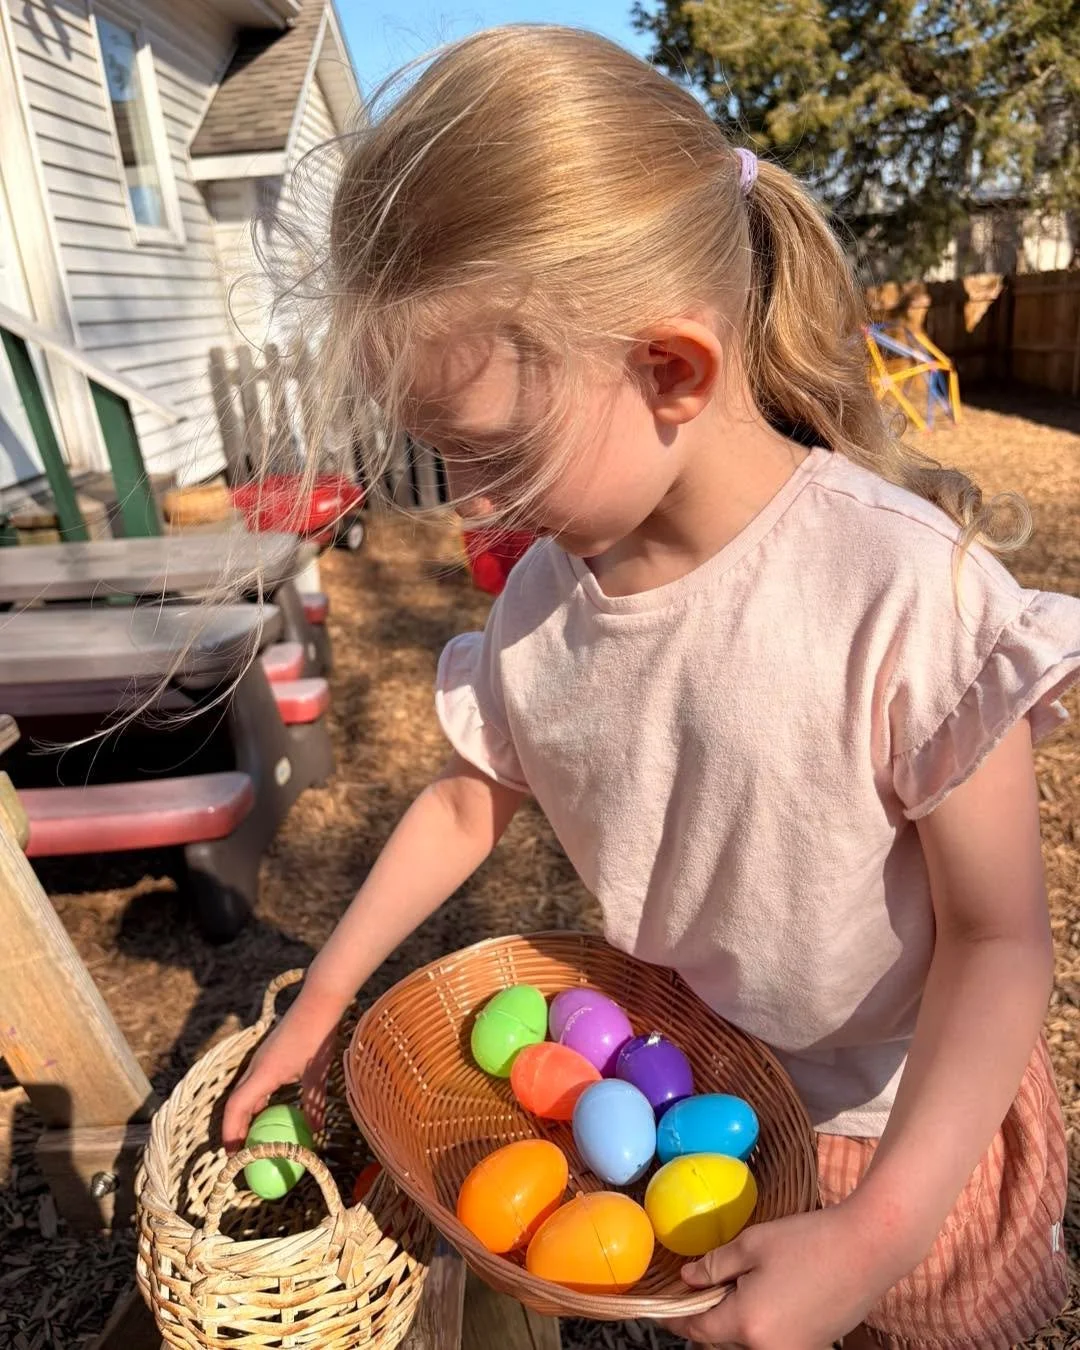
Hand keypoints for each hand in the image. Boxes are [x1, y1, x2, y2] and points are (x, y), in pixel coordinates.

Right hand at [222, 1007, 336, 1150]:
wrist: (318, 1002)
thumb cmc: (317, 1037)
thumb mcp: (316, 1075)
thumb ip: (313, 1106)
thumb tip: (315, 1132)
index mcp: (262, 1074)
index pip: (236, 1108)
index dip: (231, 1133)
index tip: (232, 1155)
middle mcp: (255, 1067)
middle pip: (235, 1103)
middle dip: (234, 1129)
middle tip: (239, 1153)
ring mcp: (261, 1059)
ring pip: (244, 1092)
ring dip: (245, 1115)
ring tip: (252, 1137)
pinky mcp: (269, 1054)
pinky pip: (255, 1083)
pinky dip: (257, 1101)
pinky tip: (269, 1111)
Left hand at [663, 1205, 905, 1348]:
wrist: (869, 1249)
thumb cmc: (808, 1242)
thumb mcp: (753, 1245)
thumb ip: (715, 1265)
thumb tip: (687, 1278)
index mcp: (747, 1325)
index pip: (697, 1329)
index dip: (676, 1317)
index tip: (662, 1308)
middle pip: (722, 1338)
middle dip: (706, 1316)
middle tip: (696, 1287)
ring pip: (748, 1341)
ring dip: (734, 1319)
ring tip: (730, 1285)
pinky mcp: (813, 1346)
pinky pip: (772, 1340)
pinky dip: (759, 1323)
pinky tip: (762, 1293)